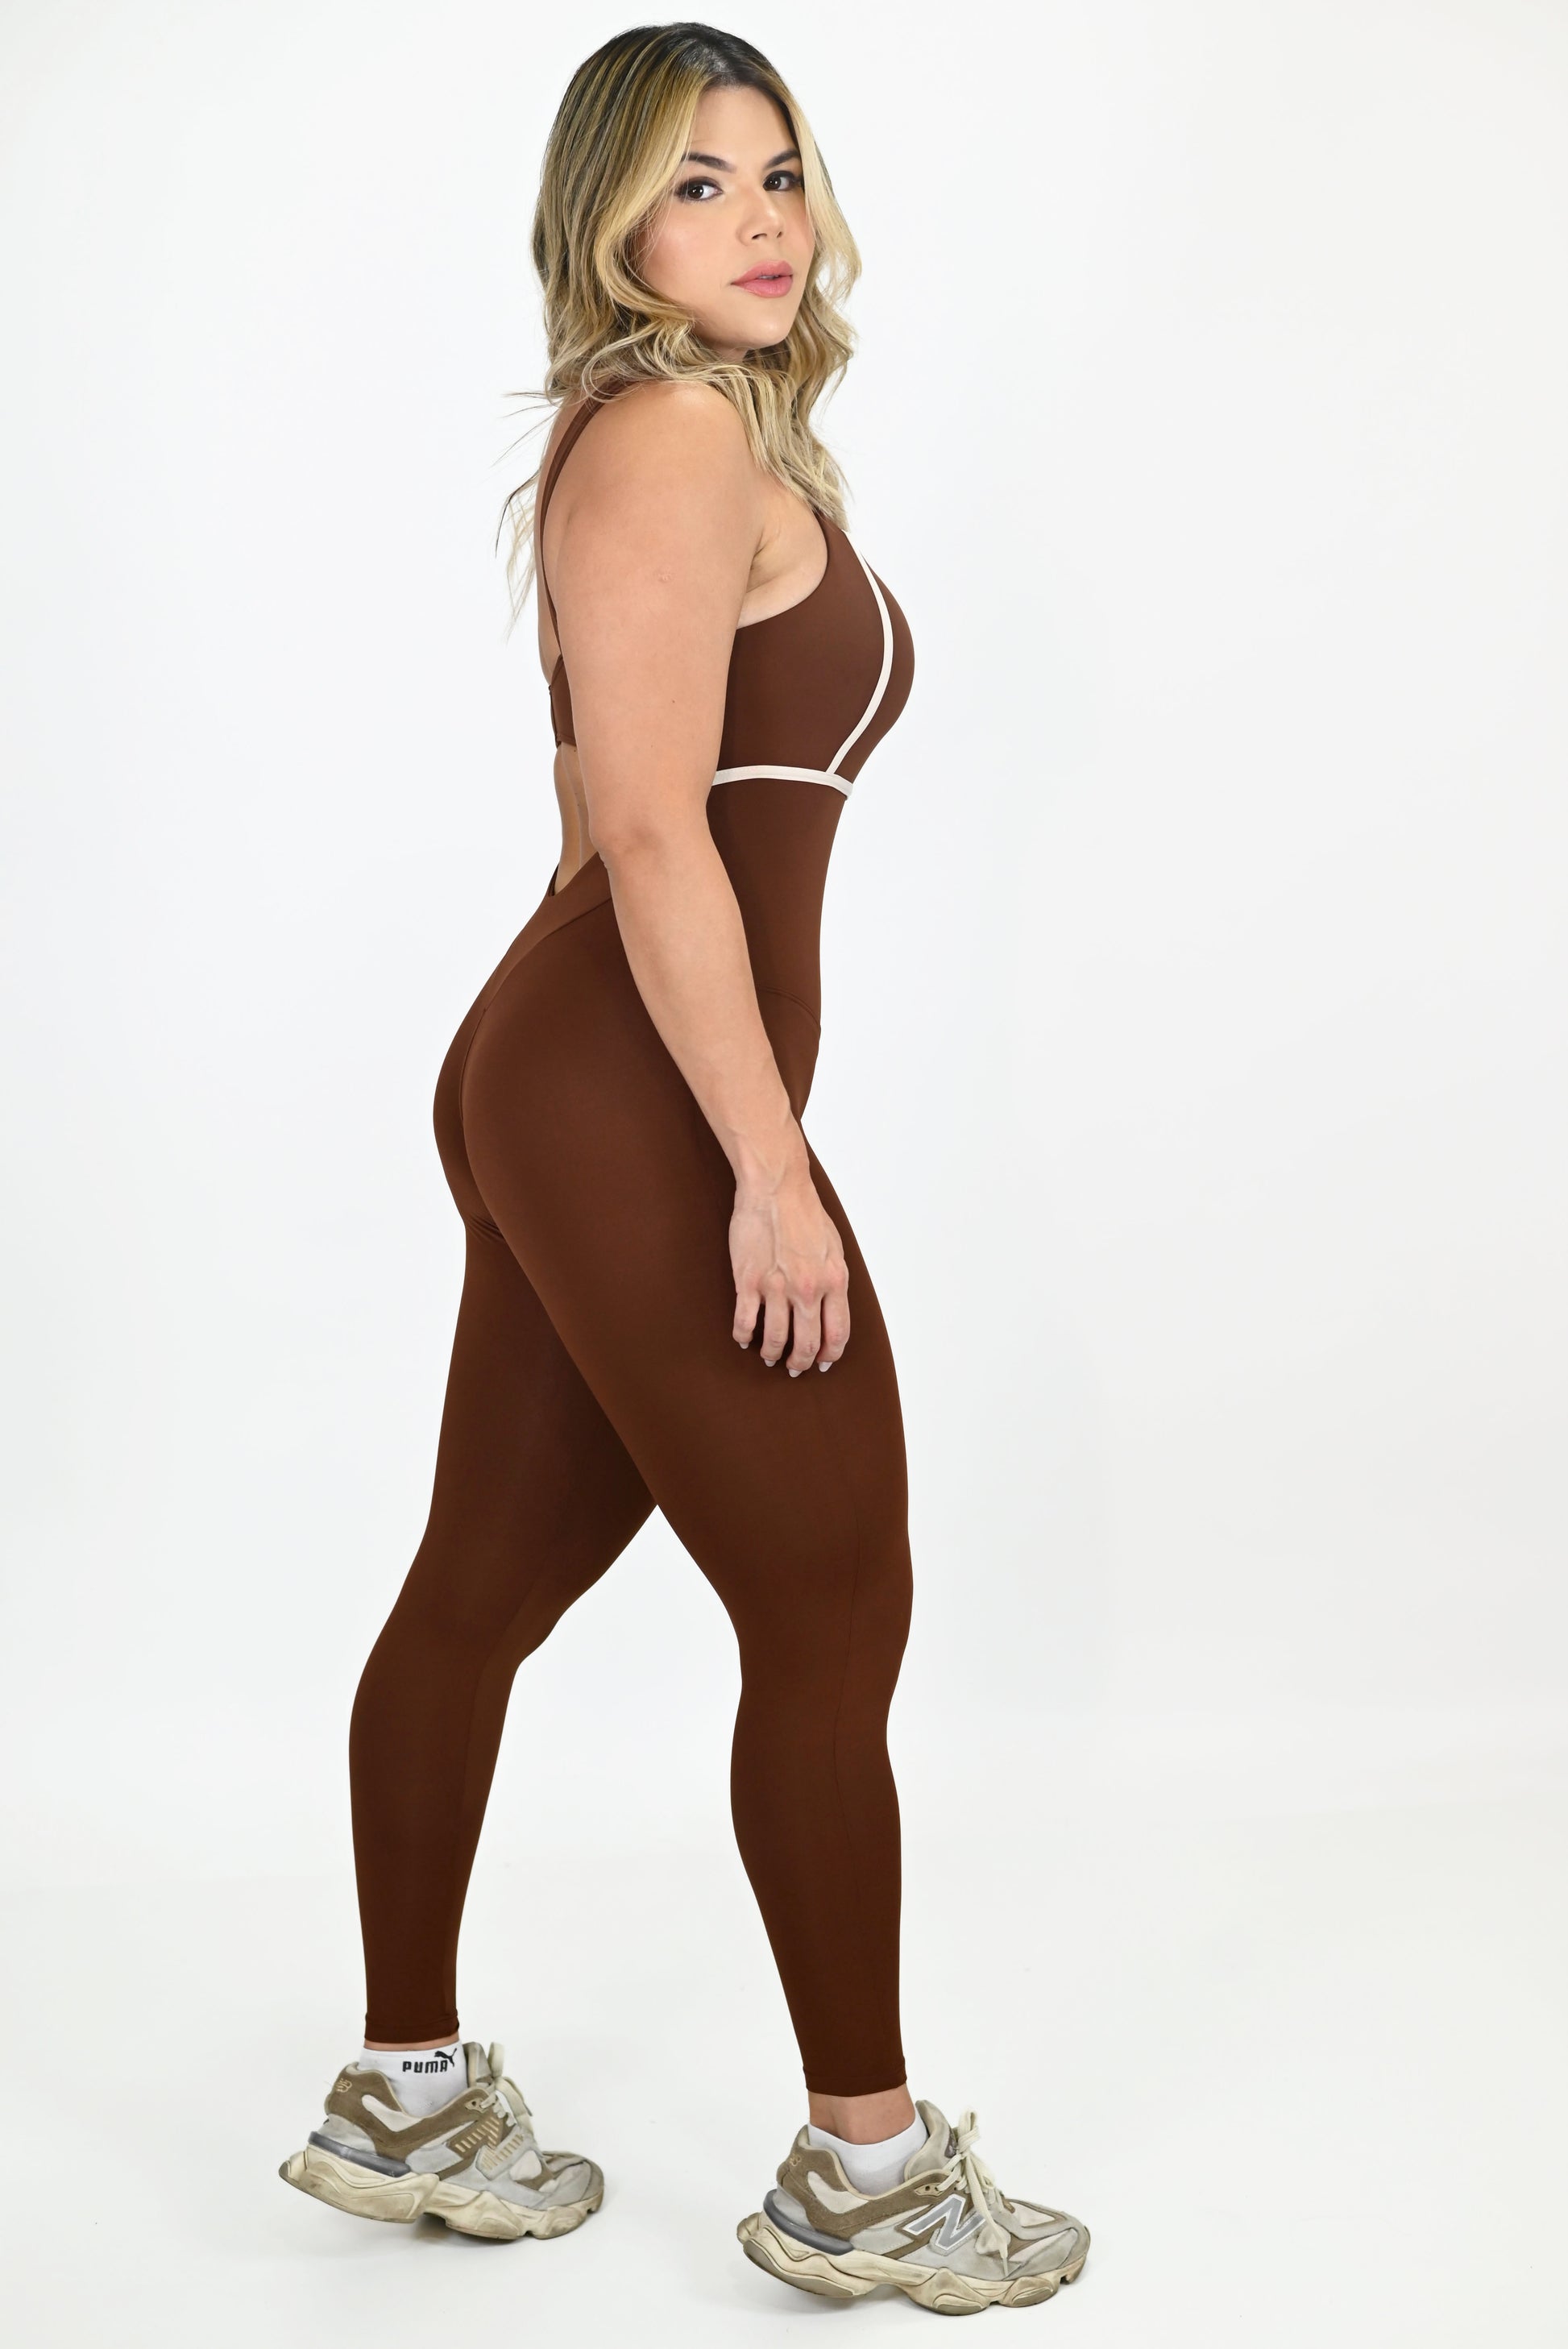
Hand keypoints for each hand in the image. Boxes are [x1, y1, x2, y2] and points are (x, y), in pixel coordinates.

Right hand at [730, 1158, 850, 1374]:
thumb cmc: (805, 1212)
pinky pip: (746, 1322)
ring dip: (772, 1354)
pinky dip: (745, 1336)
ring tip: (769, 1358)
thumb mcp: (834, 1247)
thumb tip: (832, 1304)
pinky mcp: (749, 1281)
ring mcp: (777, 1287)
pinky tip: (745, 1339)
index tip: (823, 1362)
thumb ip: (834, 1279)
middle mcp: (809, 1289)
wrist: (776, 1188)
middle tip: (794, 1368)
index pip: (837, 1333)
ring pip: (776, 1339)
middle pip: (807, 1343)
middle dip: (801, 1362)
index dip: (830, 1354)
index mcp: (834, 1281)